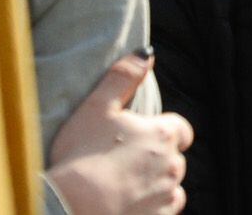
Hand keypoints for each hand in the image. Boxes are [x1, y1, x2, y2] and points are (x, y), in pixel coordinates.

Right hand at [45, 54, 190, 214]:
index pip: (181, 130)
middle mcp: (173, 167)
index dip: (165, 132)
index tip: (143, 137)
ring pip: (170, 191)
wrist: (70, 209)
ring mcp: (166, 199)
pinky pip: (161, 214)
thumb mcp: (98, 107)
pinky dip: (149, 211)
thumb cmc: (81, 156)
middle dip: (156, 161)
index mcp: (163, 136)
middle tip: (123, 164)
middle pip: (174, 161)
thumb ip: (124, 76)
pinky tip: (126, 207)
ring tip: (124, 189)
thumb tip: (146, 53)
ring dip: (155, 188)